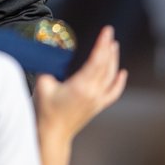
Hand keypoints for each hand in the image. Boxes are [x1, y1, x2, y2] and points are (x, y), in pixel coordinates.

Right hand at [34, 25, 128, 143]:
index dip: (102, 44)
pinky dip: (119, 81)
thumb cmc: (44, 110)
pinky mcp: (97, 106)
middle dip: (108, 47)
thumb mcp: (42, 84)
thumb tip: (50, 51)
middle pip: (106, 65)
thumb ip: (48, 66)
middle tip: (109, 33)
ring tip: (114, 45)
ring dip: (113, 60)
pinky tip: (122, 72)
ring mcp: (97, 100)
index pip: (97, 60)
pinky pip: (113, 92)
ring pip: (111, 76)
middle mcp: (93, 92)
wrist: (52, 134)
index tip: (106, 30)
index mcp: (81, 86)